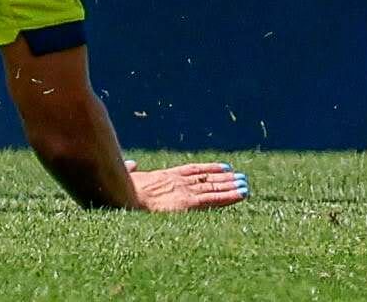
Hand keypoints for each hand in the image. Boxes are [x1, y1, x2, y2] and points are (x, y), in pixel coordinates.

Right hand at [127, 159, 249, 212]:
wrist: (124, 196)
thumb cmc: (122, 189)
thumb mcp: (127, 177)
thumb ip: (132, 170)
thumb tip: (132, 163)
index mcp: (165, 176)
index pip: (192, 170)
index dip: (208, 169)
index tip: (222, 167)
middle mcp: (178, 181)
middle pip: (206, 178)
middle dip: (223, 179)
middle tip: (240, 177)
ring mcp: (184, 191)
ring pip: (213, 188)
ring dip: (230, 186)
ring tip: (245, 184)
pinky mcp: (189, 203)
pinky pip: (213, 200)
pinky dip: (229, 196)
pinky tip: (242, 193)